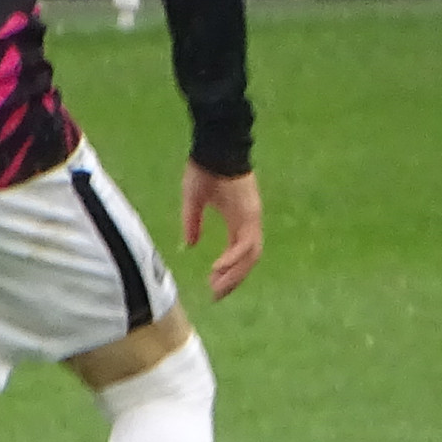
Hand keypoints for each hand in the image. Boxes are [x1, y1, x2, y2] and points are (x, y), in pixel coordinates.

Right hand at [183, 163, 263, 298]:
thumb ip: (192, 223)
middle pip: (248, 260)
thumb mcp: (194, 201)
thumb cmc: (204, 169)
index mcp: (238, 219)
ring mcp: (252, 217)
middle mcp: (249, 221)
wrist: (214, 146)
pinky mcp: (250, 213)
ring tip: (217, 288)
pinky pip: (246, 242)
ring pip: (251, 255)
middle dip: (233, 280)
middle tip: (216, 296)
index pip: (239, 253)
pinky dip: (234, 258)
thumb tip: (190, 244)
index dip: (229, 272)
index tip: (213, 286)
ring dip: (235, 274)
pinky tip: (219, 269)